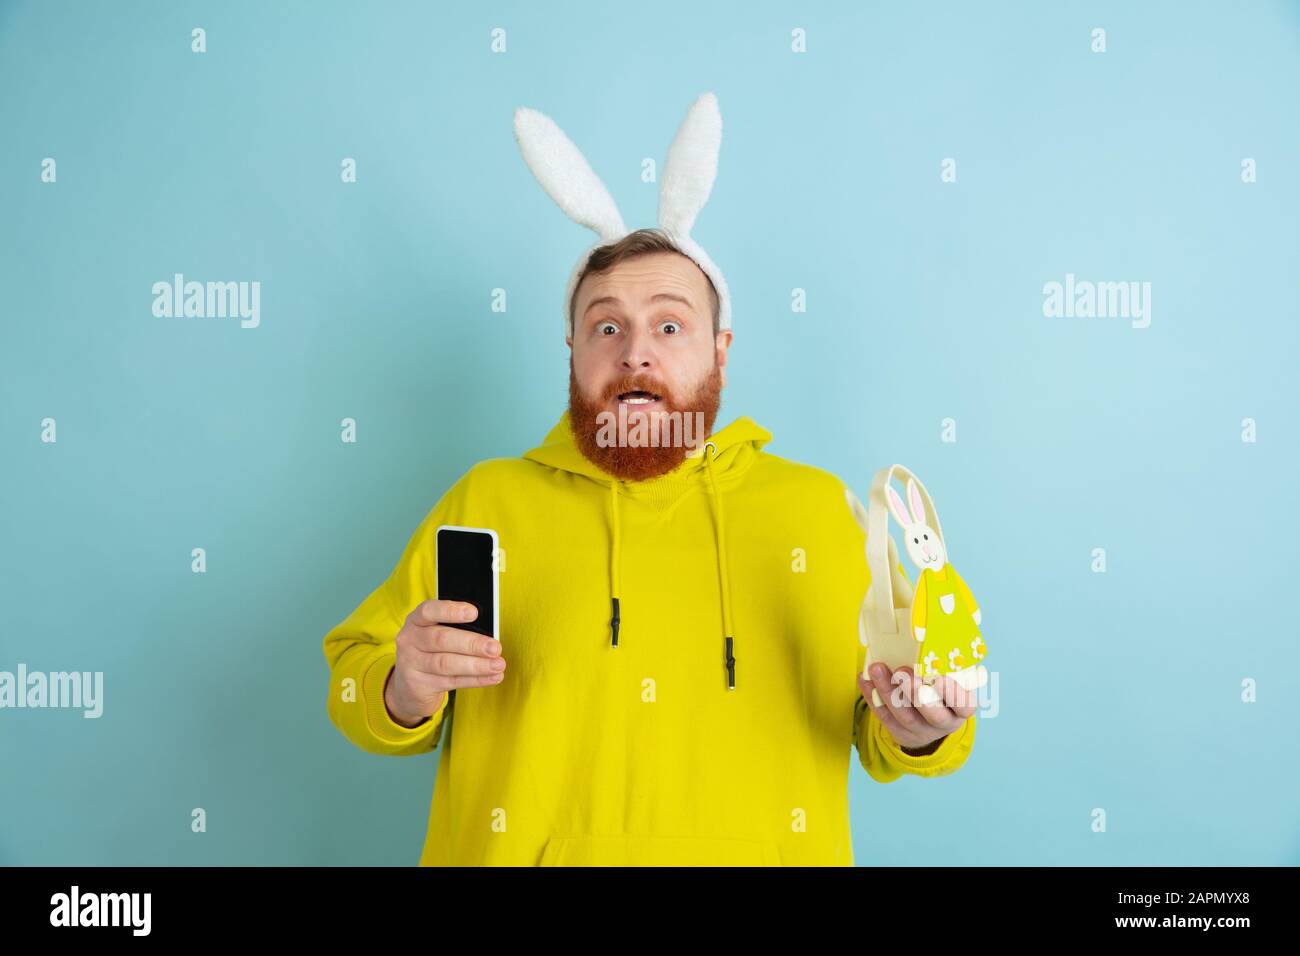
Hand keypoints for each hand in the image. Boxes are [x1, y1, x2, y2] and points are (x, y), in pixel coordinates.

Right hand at [384, 599, 505, 727]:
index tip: (474, 613)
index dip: (451, 611)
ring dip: (476, 665)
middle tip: (496, 648)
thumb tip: (489, 631)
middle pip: (441, 639)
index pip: (429, 611)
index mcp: (416, 620)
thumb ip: (457, 628)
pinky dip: (475, 680)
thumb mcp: (436, 633)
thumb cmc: (432, 651)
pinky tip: (492, 677)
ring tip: (498, 665)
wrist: (409, 685)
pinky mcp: (418, 686)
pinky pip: (451, 682)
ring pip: (446, 664)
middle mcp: (409, 640)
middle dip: (472, 643)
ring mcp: (411, 664)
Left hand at [857, 662, 975, 753]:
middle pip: (933, 715)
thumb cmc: (942, 692)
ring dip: (888, 690)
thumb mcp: (954, 682)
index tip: (941, 676)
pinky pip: (883, 716)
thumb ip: (947, 664)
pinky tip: (864, 678)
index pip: (964, 705)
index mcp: (961, 709)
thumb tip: (938, 628)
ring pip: (904, 715)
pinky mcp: (899, 732)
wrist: (929, 725)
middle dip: (916, 692)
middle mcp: (943, 723)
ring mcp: (921, 730)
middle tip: (902, 671)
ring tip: (877, 668)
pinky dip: (872, 696)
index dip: (953, 693)